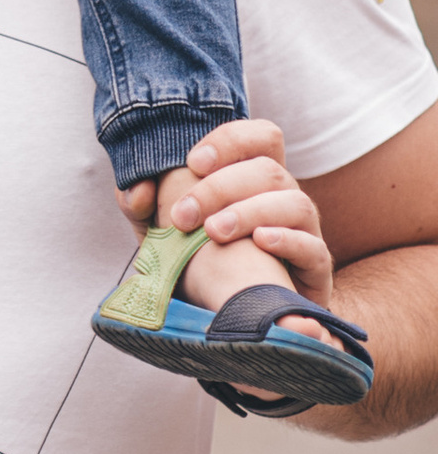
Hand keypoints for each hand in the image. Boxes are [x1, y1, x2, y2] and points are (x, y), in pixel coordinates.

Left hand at [122, 119, 333, 314]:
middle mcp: (286, 199)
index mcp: (255, 180)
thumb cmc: (201, 263)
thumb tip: (137, 192)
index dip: (232, 141)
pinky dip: (288, 240)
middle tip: (183, 216)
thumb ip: (142, 206)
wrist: (234, 316)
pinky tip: (260, 242)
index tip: (192, 162)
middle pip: (270, 170)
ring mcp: (306, 233)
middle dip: (221, 187)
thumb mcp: (162, 231)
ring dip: (250, 212)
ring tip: (214, 232)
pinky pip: (314, 248)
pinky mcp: (315, 271)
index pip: (263, 137)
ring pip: (296, 203)